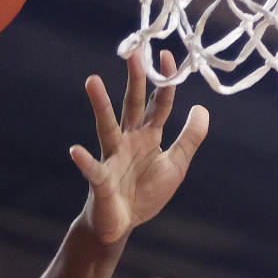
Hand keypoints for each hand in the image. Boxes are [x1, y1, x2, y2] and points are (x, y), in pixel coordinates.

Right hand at [70, 49, 208, 245]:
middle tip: (133, 52)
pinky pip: (93, 170)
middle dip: (134, 80)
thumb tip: (202, 108)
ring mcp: (113, 158)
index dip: (165, 82)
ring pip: (107, 127)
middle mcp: (129, 141)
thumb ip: (189, 139)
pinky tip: (76, 151)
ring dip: (100, 105)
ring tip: (92, 81)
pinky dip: (84, 161)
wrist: (121, 225)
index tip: (167, 56)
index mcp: (148, 136)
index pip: (158, 103)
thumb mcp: (176, 166)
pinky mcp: (101, 181)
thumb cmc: (145, 194)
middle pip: (132, 105)